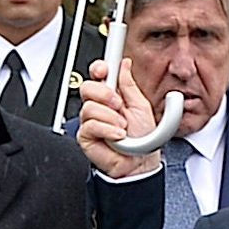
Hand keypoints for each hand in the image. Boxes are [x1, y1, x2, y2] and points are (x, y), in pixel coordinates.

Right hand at [74, 57, 164, 178]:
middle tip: (118, 105)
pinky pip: (90, 125)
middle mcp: (100, 106)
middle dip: (104, 94)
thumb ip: (129, 85)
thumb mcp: (141, 105)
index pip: (98, 75)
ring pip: (89, 107)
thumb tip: (124, 64)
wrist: (139, 163)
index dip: (98, 68)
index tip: (104, 69)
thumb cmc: (142, 138)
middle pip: (87, 87)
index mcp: (112, 95)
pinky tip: (117, 136)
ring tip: (122, 127)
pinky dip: (107, 130)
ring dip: (110, 117)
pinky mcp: (85, 135)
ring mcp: (91, 120)